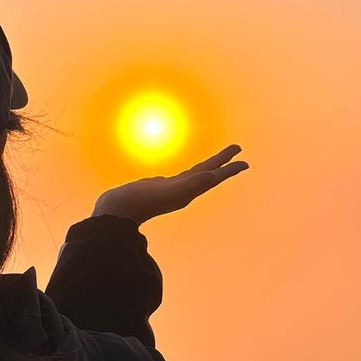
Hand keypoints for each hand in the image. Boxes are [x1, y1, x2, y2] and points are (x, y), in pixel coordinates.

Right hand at [92, 144, 249, 225]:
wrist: (116, 212)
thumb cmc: (139, 202)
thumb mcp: (167, 192)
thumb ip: (190, 185)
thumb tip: (212, 176)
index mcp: (187, 193)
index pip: (212, 178)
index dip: (229, 170)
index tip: (244, 163)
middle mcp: (183, 192)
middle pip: (208, 173)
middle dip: (223, 162)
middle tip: (237, 148)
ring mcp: (172, 189)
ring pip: (196, 174)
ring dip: (210, 165)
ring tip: (221, 157)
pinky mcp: (161, 187)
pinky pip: (182, 176)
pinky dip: (192, 171)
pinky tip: (193, 170)